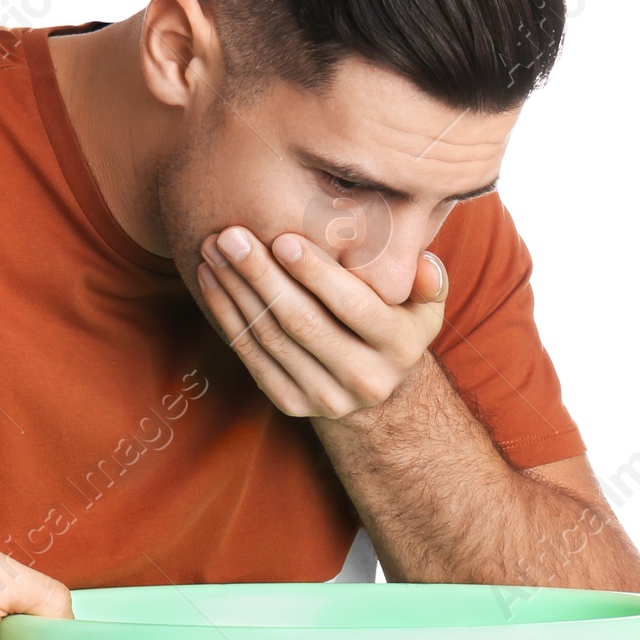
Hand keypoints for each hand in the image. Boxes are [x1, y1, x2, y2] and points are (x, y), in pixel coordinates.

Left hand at [196, 228, 447, 419]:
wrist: (377, 391)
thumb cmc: (395, 325)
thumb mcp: (425, 306)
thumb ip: (428, 280)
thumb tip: (421, 263)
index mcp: (399, 346)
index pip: (353, 305)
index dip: (316, 273)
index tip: (282, 238)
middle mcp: (363, 377)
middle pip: (302, 322)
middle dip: (262, 276)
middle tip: (231, 236)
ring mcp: (325, 396)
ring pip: (271, 338)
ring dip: (236, 291)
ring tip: (214, 250)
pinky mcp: (292, 403)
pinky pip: (251, 356)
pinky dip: (227, 316)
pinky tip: (211, 281)